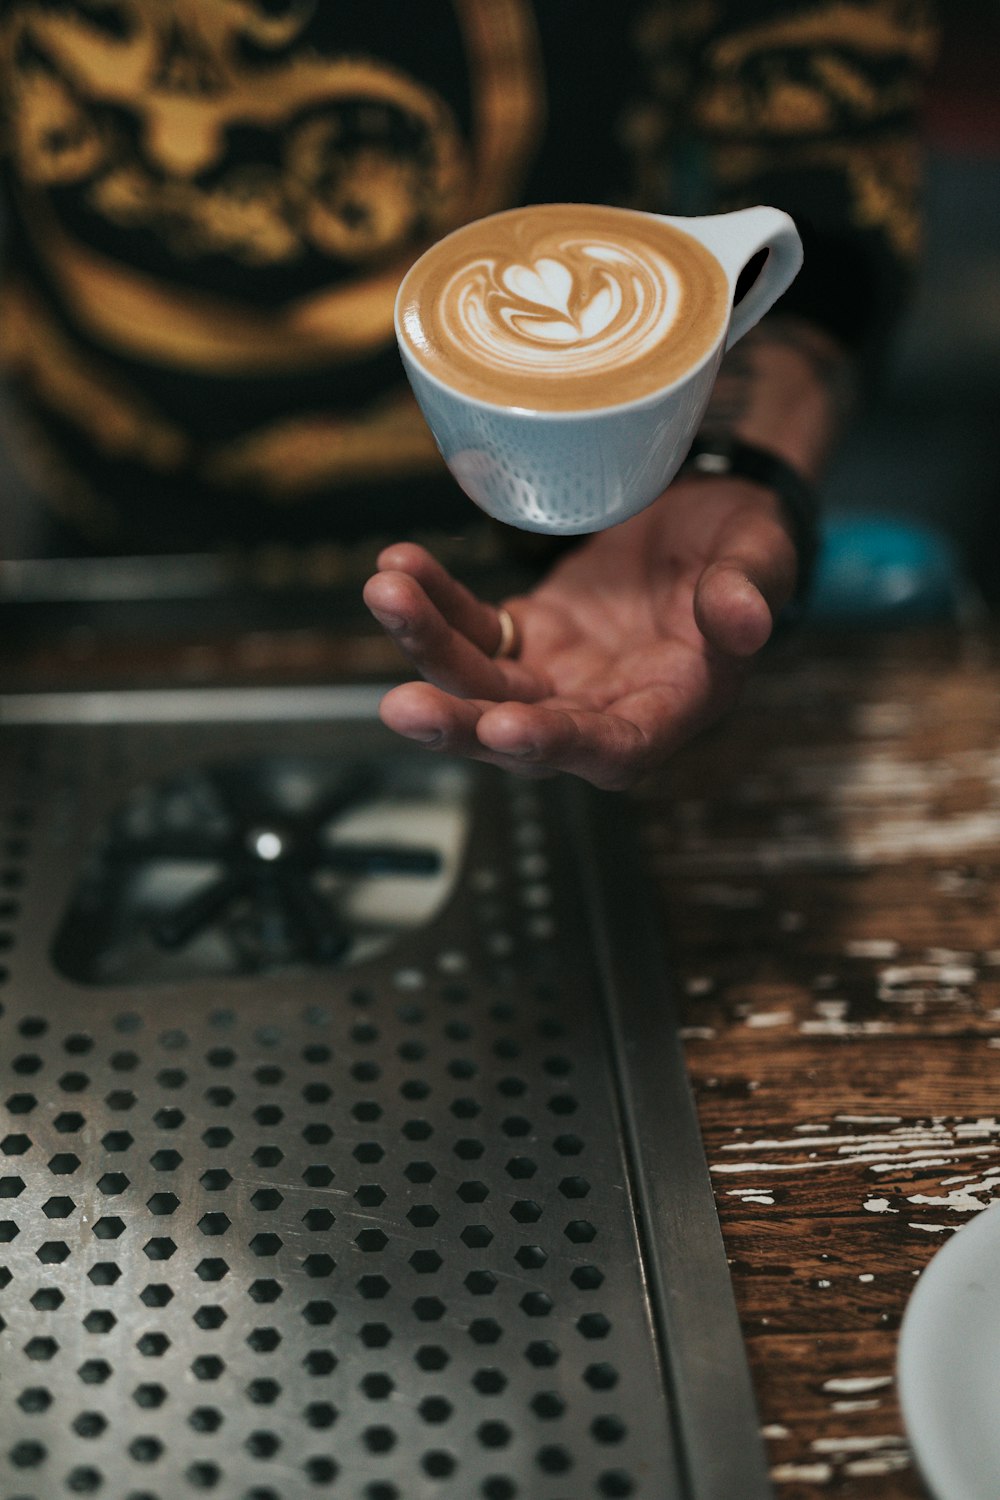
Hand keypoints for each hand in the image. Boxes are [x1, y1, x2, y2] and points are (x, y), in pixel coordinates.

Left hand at [362, 475, 797, 788]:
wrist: (709, 517)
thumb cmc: (745, 548)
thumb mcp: (761, 559)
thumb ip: (749, 592)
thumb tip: (748, 621)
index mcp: (665, 710)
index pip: (609, 749)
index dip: (559, 745)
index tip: (505, 728)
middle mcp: (600, 708)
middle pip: (520, 734)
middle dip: (460, 723)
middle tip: (403, 708)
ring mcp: (555, 675)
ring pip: (480, 682)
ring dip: (428, 647)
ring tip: (386, 595)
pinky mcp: (526, 635)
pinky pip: (472, 628)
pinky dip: (435, 603)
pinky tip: (399, 566)